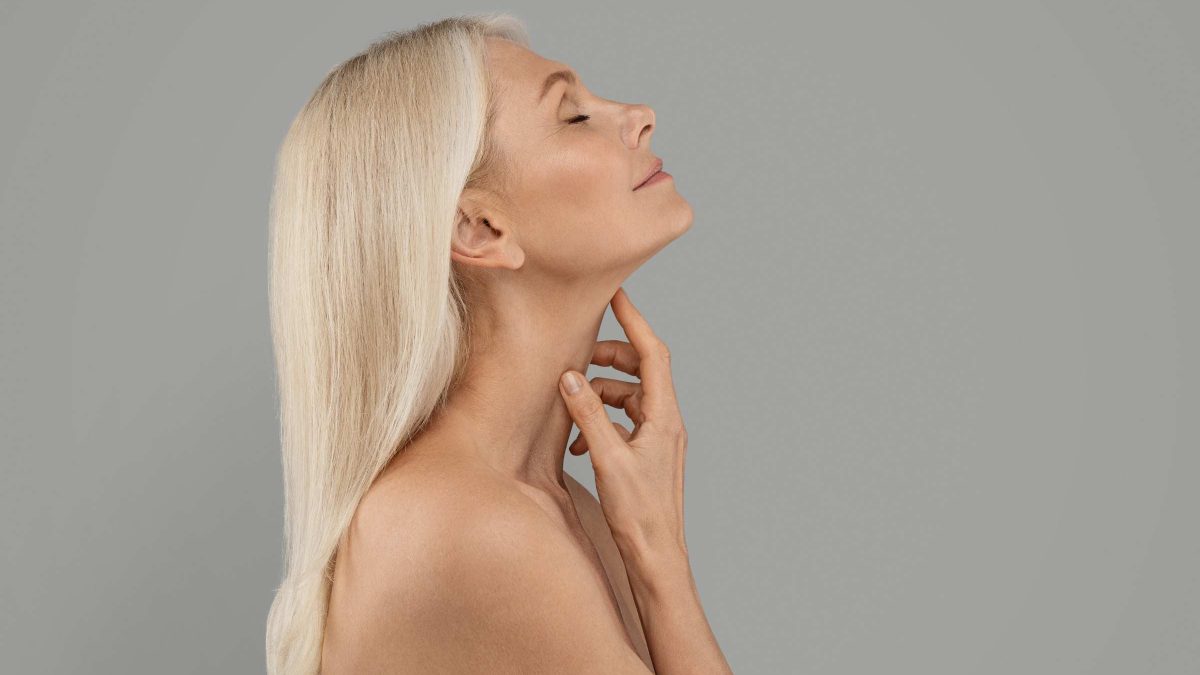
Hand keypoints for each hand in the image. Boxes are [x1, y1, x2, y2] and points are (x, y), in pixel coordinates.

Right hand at [558, 287, 688, 558]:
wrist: (657, 559)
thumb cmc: (640, 516)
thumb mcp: (609, 460)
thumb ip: (589, 416)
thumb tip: (571, 377)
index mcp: (665, 417)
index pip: (653, 353)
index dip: (634, 320)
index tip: (615, 294)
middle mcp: (666, 423)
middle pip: (640, 371)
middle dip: (609, 359)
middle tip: (578, 357)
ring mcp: (658, 439)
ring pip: (629, 398)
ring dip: (599, 396)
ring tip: (571, 407)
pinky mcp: (646, 456)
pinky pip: (624, 423)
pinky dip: (601, 421)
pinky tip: (581, 441)